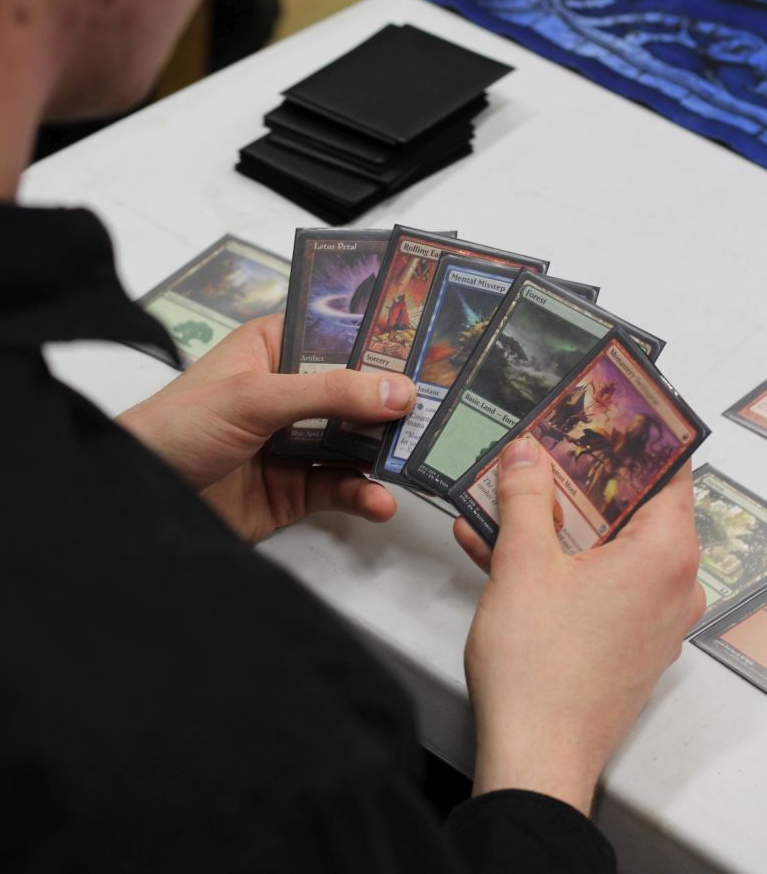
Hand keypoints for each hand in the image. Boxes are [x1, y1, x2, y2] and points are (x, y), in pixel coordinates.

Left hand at [119, 314, 415, 542]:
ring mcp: (293, 442)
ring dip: (386, 452)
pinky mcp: (293, 489)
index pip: (337, 334)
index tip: (434, 344)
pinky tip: (380, 501)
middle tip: (447, 408)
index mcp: (273, 349)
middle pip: (356, 392)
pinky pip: (340, 487)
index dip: (382, 339)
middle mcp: (289, 392)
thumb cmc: (179, 425)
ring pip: (356, 442)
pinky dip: (363, 494)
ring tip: (420, 459)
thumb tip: (399, 391)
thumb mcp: (255, 397)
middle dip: (396, 402)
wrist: (137, 498)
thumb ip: (328, 394)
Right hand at [455, 439, 704, 815]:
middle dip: (577, 475)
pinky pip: (594, 580)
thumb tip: (526, 453)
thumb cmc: (541, 672)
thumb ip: (524, 495)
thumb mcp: (522, 561)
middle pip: (631, 506)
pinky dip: (555, 560)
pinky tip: (495, 545)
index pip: (668, 471)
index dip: (634, 435)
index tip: (605, 409)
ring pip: (605, 544)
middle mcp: (671, 585)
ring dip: (553, 519)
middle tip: (540, 446)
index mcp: (664, 555)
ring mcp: (650, 617)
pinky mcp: (624, 641)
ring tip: (501, 494)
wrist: (534, 757)